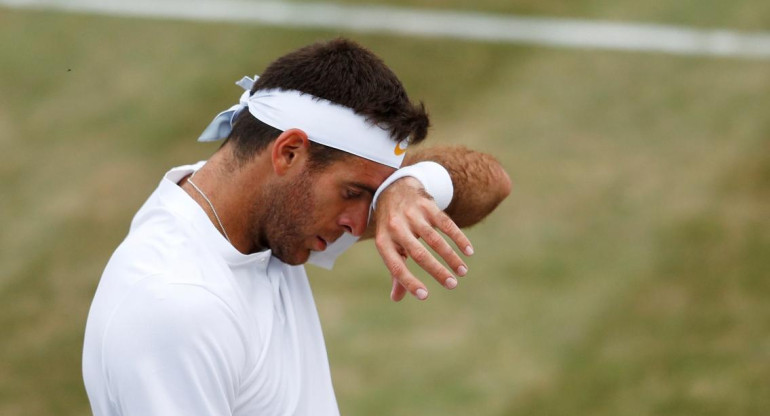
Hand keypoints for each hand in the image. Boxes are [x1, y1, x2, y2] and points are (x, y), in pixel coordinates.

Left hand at [373, 177, 473, 300]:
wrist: (395, 188)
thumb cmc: (393, 226)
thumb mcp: (389, 245)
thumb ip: (395, 269)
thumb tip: (396, 298)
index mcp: (384, 242)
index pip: (396, 267)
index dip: (409, 282)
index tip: (424, 295)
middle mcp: (396, 228)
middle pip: (418, 254)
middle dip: (437, 271)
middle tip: (452, 285)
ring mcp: (412, 215)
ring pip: (434, 239)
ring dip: (451, 257)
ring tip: (462, 272)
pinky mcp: (427, 205)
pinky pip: (446, 224)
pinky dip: (458, 238)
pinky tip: (468, 251)